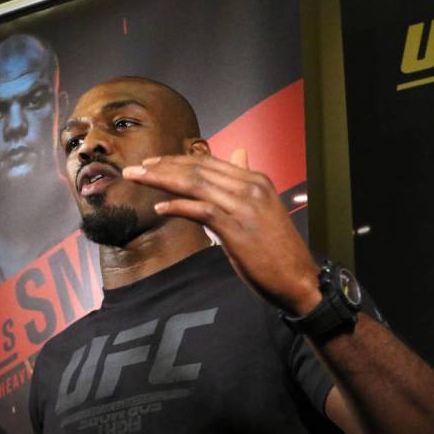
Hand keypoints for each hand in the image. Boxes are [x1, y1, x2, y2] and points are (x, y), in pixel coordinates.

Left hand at [122, 149, 320, 314]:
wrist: (299, 279)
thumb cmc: (278, 250)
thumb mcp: (262, 210)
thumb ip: (244, 184)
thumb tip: (238, 155)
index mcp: (255, 180)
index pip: (208, 162)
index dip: (176, 161)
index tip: (152, 164)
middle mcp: (250, 187)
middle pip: (197, 169)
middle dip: (161, 167)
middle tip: (133, 169)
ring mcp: (243, 206)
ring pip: (194, 184)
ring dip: (160, 180)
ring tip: (137, 179)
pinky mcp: (236, 228)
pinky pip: (200, 210)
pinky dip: (177, 207)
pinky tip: (159, 209)